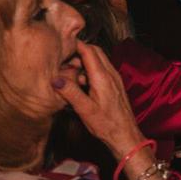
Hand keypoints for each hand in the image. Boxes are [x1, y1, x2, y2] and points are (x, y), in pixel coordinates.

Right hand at [53, 41, 142, 157]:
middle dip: (78, 52)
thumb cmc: (106, 124)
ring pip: (98, 61)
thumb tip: (55, 79)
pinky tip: (79, 84)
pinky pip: (101, 71)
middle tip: (62, 62)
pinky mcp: (114, 85)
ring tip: (68, 75)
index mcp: (103, 77)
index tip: (61, 45)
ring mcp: (114, 79)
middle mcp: (111, 74)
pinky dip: (89, 72)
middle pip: (95, 52)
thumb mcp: (85, 109)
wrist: (125, 135)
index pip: (89, 51)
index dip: (75, 45)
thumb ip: (70, 92)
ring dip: (83, 63)